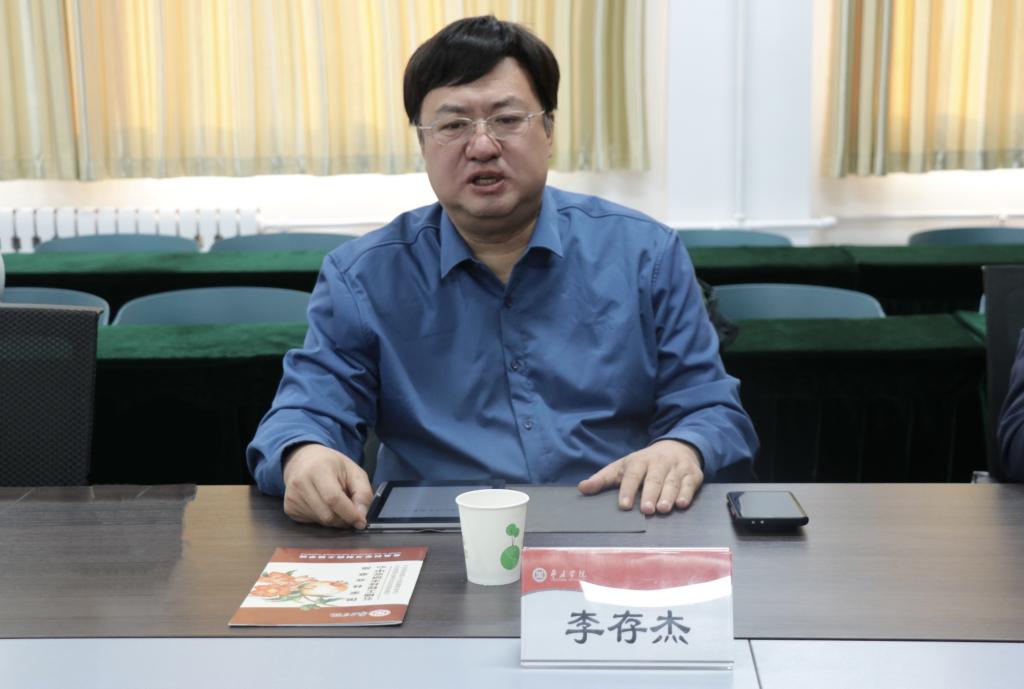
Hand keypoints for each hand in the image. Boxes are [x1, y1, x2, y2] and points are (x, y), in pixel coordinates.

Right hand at [282, 443, 373, 528]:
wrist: (303, 460)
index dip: (350, 514)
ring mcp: (292, 497)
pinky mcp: (289, 508)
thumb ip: (363, 493)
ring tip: (335, 503)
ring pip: (320, 521)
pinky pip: (311, 522)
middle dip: (344, 519)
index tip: (361, 522)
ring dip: (334, 519)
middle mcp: (301, 483)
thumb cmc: (331, 465)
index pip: (334, 499)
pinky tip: (322, 504)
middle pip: (327, 515)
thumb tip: (362, 516)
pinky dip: (322, 518)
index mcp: (318, 469)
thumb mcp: (353, 471)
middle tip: (351, 513)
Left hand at [577, 440, 703, 514]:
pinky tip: (682, 503)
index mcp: (639, 461)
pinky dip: (686, 493)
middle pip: (653, 479)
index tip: (624, 505)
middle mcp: (658, 463)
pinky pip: (689, 484)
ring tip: (663, 509)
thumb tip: (582, 488)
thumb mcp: (622, 466)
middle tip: (646, 510)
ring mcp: (676, 468)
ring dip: (668, 496)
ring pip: (672, 482)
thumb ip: (603, 479)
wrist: (677, 447)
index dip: (627, 490)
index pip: (632, 475)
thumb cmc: (644, 463)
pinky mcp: (692, 474)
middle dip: (649, 494)